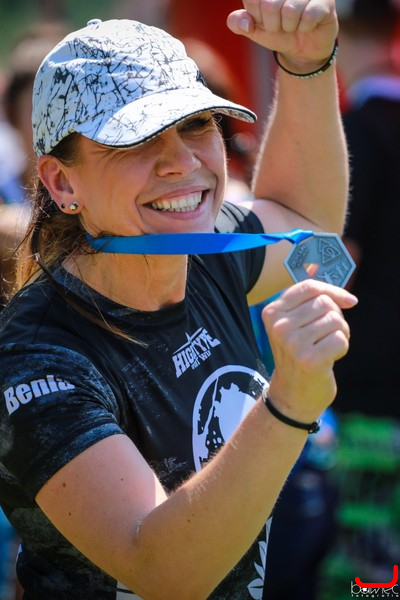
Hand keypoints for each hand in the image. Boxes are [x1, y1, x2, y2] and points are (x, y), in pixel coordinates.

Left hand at [227, 0, 337, 67]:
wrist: (302, 50)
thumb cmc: (278, 33)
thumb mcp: (255, 30)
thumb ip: (240, 23)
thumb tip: (245, 23)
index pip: (253, 0)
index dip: (258, 17)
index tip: (265, 20)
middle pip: (270, 5)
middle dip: (273, 25)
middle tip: (281, 26)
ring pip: (290, 10)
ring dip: (290, 27)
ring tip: (295, 25)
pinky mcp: (325, 1)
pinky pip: (309, 16)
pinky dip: (305, 28)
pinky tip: (308, 25)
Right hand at [261, 280, 356, 421]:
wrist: (292, 394)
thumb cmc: (299, 354)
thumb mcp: (295, 324)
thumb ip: (313, 303)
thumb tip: (349, 298)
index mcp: (272, 312)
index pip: (309, 287)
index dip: (333, 291)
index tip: (349, 301)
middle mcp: (279, 326)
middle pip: (325, 303)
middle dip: (336, 318)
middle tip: (327, 336)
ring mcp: (292, 343)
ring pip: (335, 320)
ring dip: (340, 334)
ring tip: (327, 347)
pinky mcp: (308, 360)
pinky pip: (340, 339)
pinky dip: (342, 348)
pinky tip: (329, 358)